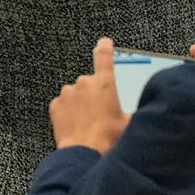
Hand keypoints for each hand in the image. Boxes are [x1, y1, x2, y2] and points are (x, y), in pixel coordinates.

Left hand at [47, 38, 132, 154]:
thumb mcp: (128, 123)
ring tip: (88, 123)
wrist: (85, 153)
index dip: (105, 47)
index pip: (105, 56)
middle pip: (90, 83)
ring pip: (75, 94)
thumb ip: (132, 110)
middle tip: (100, 115)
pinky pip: (63, 105)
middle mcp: (85, 83)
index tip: (104, 42)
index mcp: (105, 83)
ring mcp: (68, 93)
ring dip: (80, 104)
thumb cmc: (108, 139)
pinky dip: (68, 112)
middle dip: (93, 95)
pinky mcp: (55, 105)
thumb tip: (139, 110)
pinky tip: (76, 125)